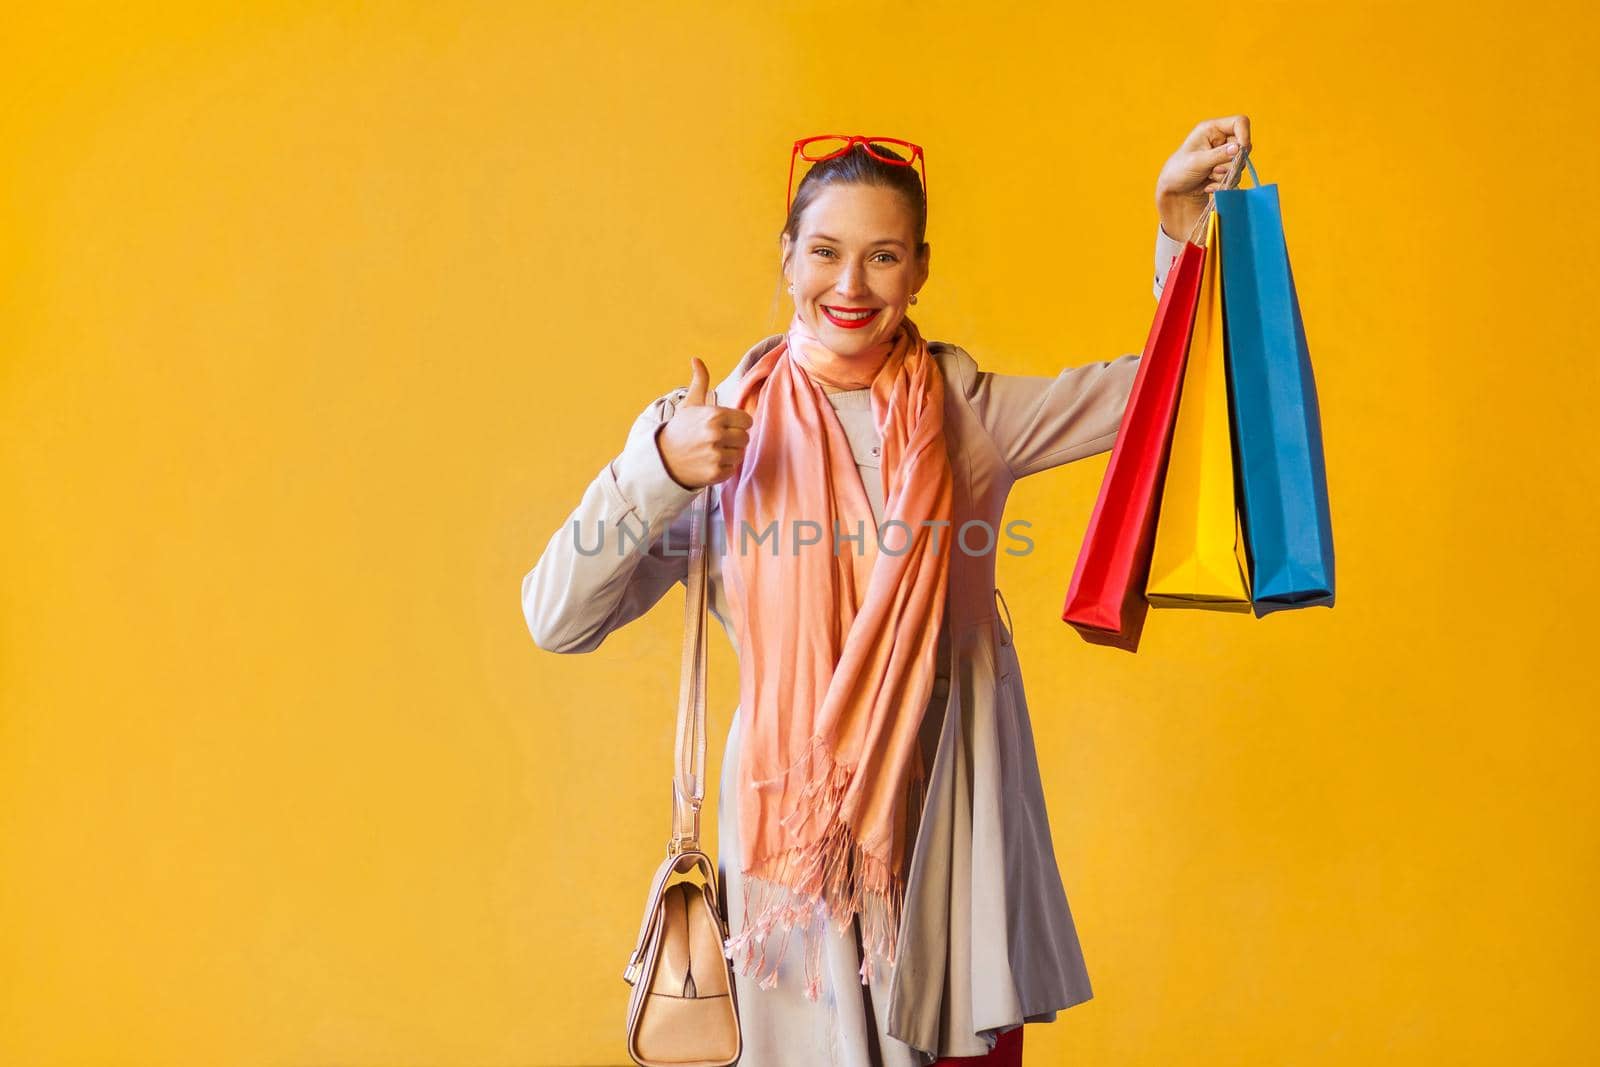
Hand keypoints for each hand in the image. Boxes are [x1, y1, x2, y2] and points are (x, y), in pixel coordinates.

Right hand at [656, 358, 752, 488]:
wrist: (662, 458)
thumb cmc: (680, 429)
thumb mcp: (690, 404)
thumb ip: (700, 382)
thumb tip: (696, 359)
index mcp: (715, 415)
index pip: (747, 421)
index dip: (737, 424)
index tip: (724, 427)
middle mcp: (716, 434)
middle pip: (745, 438)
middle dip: (734, 440)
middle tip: (717, 440)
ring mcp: (716, 455)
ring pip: (740, 454)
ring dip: (729, 454)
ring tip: (712, 451)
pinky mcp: (715, 473)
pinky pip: (732, 470)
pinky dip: (723, 469)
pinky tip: (709, 463)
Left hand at [1155, 115, 1252, 243]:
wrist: (1173, 193)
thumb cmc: (1178, 172)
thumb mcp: (1197, 162)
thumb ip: (1218, 155)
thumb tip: (1238, 148)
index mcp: (1211, 129)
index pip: (1240, 122)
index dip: (1244, 135)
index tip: (1241, 151)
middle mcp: (1220, 139)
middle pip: (1244, 146)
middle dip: (1232, 162)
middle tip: (1214, 170)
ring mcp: (1223, 155)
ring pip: (1241, 164)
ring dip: (1226, 175)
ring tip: (1208, 177)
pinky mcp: (1225, 169)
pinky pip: (1235, 176)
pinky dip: (1223, 184)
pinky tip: (1208, 186)